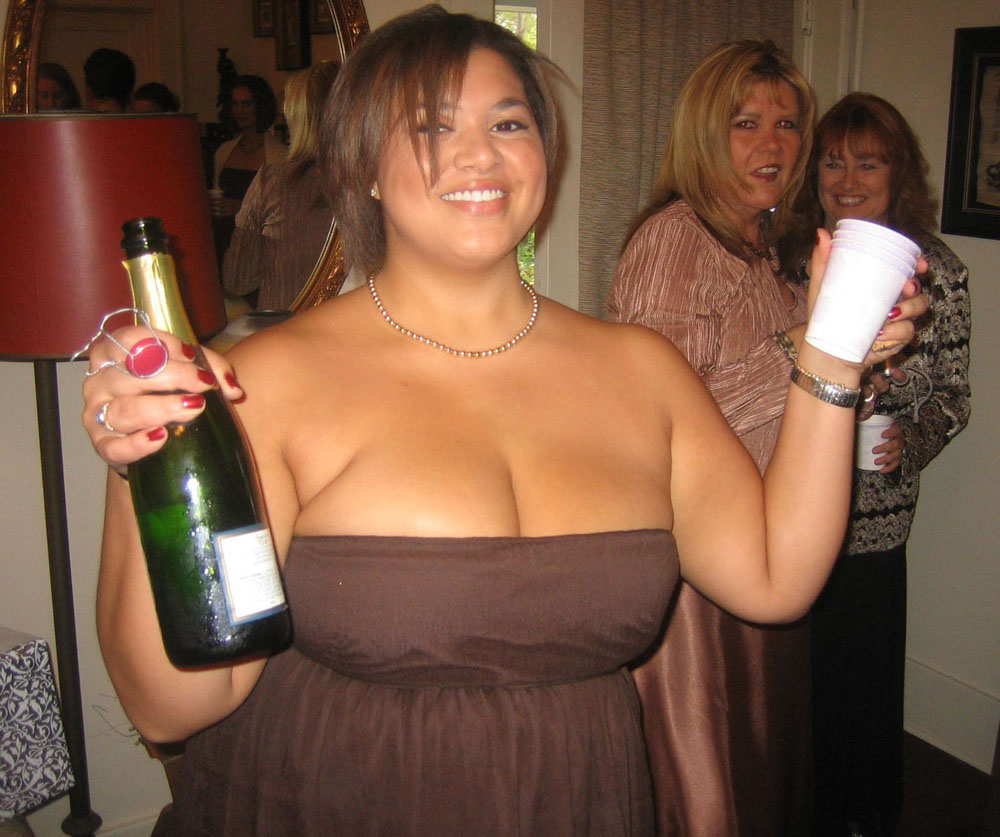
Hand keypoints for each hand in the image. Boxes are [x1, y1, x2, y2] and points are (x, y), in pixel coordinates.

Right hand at [80, 326, 242, 473]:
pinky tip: (161, 438)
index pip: (128, 339)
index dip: (160, 344)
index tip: (190, 354)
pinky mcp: (103, 446)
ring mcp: (96, 415)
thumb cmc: (166, 392)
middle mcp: (99, 382)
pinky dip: (137, 444)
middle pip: (131, 374)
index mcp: (112, 353)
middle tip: (203, 384)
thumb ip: (210, 368)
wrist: (152, 438)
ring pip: (125, 410)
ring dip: (162, 408)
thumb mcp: (186, 370)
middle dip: (173, 376)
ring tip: (193, 408)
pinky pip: (115, 447)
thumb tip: (233, 389)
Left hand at [805, 232, 929, 368]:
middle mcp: (894, 299)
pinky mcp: (897, 338)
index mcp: (881, 284)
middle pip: (918, 287)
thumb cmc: (826, 317)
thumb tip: (822, 234)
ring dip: (909, 308)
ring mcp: (898, 319)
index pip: (907, 269)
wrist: (826, 352)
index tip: (920, 263)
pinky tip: (881, 333)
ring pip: (920, 307)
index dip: (919, 263)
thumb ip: (823, 263)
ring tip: (889, 314)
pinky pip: (907, 331)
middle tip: (907, 287)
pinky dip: (896, 332)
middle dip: (916, 286)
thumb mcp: (823, 288)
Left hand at [870, 420, 903, 473]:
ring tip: (876, 462)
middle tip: (874, 451)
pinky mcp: (898, 457)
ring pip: (896, 455)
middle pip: (895, 444)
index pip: (896, 430)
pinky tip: (882, 470)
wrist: (889, 437)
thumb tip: (858, 419)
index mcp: (896, 431)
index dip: (891, 432)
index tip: (883, 435)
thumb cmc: (881, 430)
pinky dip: (889, 468)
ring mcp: (900, 449)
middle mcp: (900, 440)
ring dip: (886, 459)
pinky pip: (896, 463)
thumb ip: (869, 422)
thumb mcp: (878, 425)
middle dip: (885, 448)